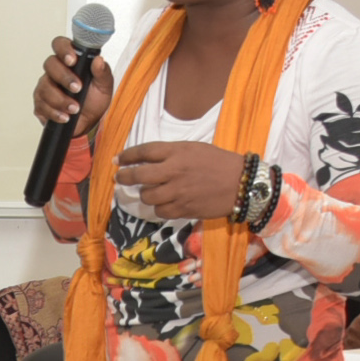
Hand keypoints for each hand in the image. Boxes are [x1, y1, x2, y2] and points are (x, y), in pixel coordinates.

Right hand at [33, 38, 115, 138]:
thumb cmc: (94, 101)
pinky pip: (41, 105)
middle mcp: (55, 71)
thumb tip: (99, 60)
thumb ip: (102, 72)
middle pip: (50, 64)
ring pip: (45, 87)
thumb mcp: (104, 86)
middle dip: (64, 77)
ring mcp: (45, 87)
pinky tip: (65, 116)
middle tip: (77, 88)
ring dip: (61, 100)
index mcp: (70, 61)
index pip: (60, 44)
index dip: (63, 49)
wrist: (88, 122)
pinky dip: (55, 112)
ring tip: (75, 108)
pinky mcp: (39, 104)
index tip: (72, 60)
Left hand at [116, 141, 249, 224]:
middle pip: (138, 176)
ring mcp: (178, 192)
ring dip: (146, 195)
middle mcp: (174, 171)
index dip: (127, 156)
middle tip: (120, 178)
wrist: (242, 183)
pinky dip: (160, 208)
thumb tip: (147, 160)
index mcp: (178, 152)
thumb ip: (171, 154)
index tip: (117, 159)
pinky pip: (160, 211)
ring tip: (152, 192)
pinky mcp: (183, 209)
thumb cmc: (219, 163)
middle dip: (124, 177)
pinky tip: (165, 203)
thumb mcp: (195, 149)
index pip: (144, 152)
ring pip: (147, 196)